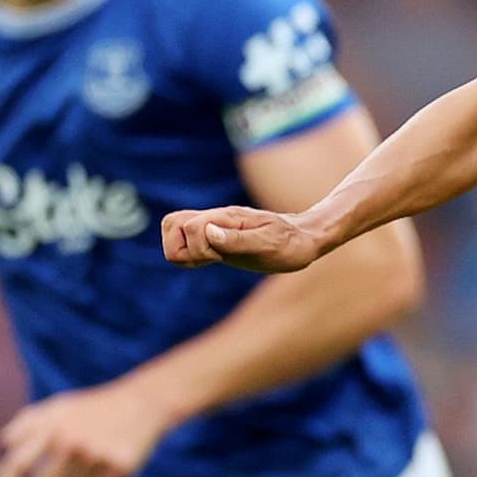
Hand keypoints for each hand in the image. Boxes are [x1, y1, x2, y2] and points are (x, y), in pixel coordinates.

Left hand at [0, 376, 182, 476]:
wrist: (141, 403)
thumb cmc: (93, 408)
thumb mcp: (58, 406)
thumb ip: (28, 423)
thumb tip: (4, 443)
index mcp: (51, 426)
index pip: (18, 463)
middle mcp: (71, 442)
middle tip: (68, 464)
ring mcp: (96, 456)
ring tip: (93, 456)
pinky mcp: (120, 467)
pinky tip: (111, 462)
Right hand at [162, 205, 323, 272]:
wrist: (305, 239)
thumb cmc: (290, 244)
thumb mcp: (269, 245)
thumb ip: (237, 240)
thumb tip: (208, 233)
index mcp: (226, 218)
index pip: (188, 226)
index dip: (198, 246)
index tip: (221, 256)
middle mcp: (216, 219)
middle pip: (171, 224)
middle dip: (183, 248)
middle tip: (213, 257)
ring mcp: (214, 226)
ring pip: (174, 229)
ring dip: (184, 250)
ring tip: (212, 258)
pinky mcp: (216, 237)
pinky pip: (186, 239)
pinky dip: (191, 253)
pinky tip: (214, 258)